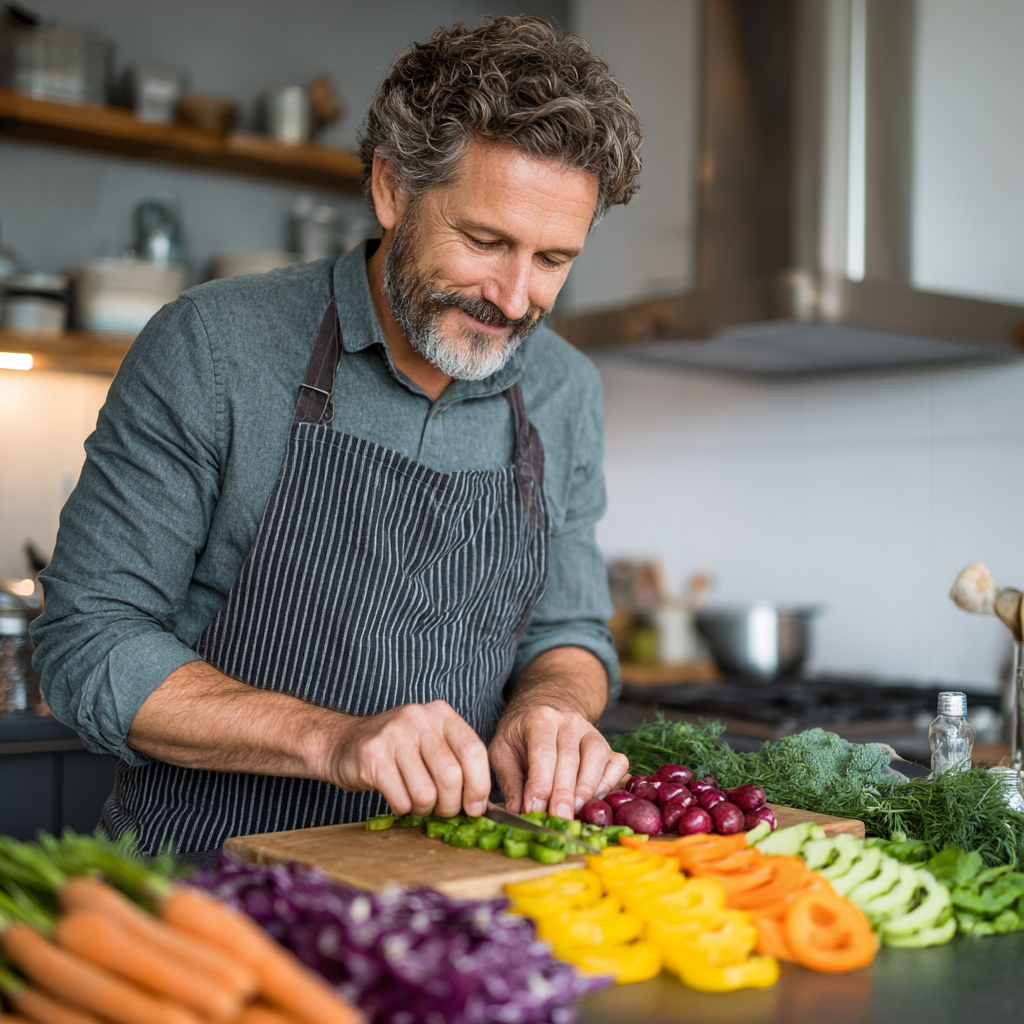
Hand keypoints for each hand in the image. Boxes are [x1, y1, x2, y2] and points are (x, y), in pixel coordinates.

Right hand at [319, 700, 490, 817]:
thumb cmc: (396, 750)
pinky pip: (401, 799)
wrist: (343, 743)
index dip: (479, 785)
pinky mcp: (373, 754)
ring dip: (425, 809)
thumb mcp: (431, 743)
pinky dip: (403, 809)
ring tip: (417, 802)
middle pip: (452, 775)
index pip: (474, 750)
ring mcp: (394, 734)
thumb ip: (457, 762)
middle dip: (451, 805)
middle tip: (444, 811)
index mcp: (441, 713)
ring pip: (426, 792)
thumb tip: (480, 804)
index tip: (476, 807)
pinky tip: (398, 798)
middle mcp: (419, 718)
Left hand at [489, 701, 628, 819]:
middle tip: (557, 818)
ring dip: (587, 788)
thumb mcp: (503, 750)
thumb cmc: (521, 738)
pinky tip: (595, 799)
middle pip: (570, 758)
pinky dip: (610, 782)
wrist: (543, 716)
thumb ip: (510, 779)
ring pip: (597, 757)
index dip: (540, 783)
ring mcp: (591, 731)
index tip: (534, 809)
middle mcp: (569, 721)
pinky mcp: (607, 745)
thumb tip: (517, 810)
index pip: (543, 752)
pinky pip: (618, 763)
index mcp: (540, 718)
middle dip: (563, 793)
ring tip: (575, 811)